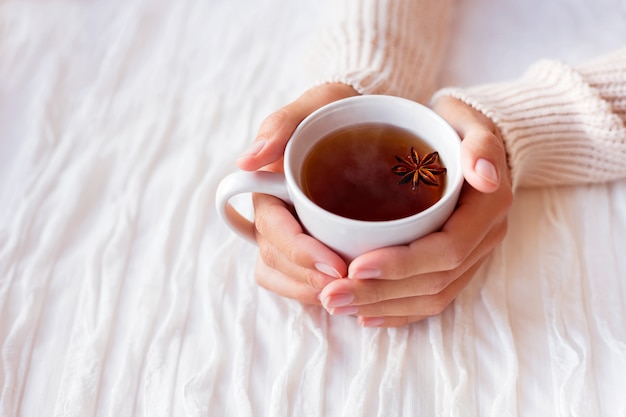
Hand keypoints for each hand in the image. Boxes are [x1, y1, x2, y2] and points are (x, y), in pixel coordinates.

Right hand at [237, 83, 358, 303]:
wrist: (353, 120)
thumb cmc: (331, 111)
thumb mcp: (313, 105)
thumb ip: (279, 126)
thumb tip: (246, 160)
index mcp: (267, 188)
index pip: (274, 230)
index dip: (300, 252)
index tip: (336, 265)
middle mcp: (271, 214)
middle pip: (276, 259)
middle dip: (309, 277)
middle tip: (350, 285)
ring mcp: (285, 231)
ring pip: (279, 274)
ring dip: (308, 291)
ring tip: (346, 296)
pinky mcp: (303, 243)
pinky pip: (292, 278)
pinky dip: (309, 291)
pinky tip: (341, 293)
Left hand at [318, 96, 512, 326]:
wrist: (466, 138)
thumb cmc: (456, 126)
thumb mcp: (468, 121)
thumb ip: (480, 143)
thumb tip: (483, 175)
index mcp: (487, 208)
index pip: (446, 250)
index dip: (401, 264)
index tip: (355, 266)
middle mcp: (484, 238)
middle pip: (434, 282)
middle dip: (380, 292)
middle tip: (332, 295)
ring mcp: (472, 255)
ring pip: (431, 297)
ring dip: (383, 306)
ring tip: (337, 305)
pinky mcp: (456, 264)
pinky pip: (432, 298)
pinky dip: (399, 311)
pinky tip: (366, 315)